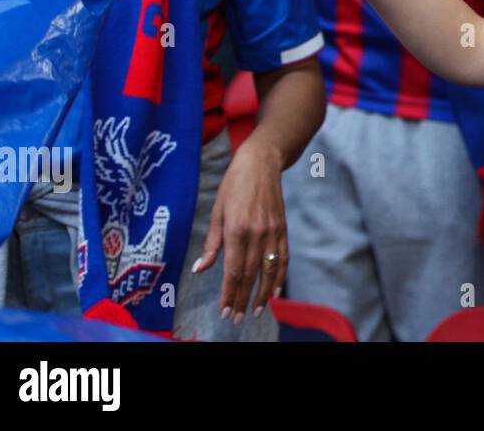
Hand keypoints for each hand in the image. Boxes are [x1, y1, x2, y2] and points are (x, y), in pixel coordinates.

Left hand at [192, 139, 286, 323]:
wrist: (261, 163)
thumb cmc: (233, 185)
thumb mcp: (216, 211)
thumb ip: (211, 244)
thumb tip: (199, 270)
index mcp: (236, 229)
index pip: (234, 270)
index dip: (230, 293)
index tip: (225, 311)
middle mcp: (257, 233)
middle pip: (251, 275)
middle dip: (244, 299)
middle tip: (237, 318)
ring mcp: (273, 232)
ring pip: (270, 270)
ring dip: (264, 294)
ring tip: (258, 311)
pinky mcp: (283, 229)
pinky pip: (283, 258)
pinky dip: (280, 276)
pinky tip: (276, 291)